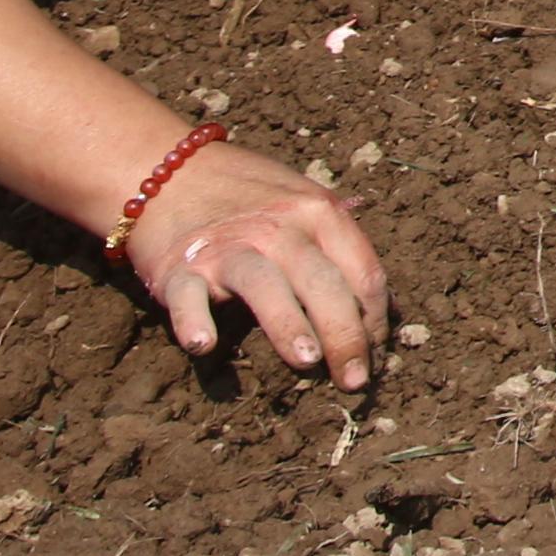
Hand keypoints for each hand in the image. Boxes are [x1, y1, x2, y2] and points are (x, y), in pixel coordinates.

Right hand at [130, 138, 388, 387]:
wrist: (170, 173)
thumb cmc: (249, 197)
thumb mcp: (305, 205)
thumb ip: (341, 249)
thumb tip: (384, 308)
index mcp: (319, 213)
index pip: (363, 271)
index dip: (375, 320)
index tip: (375, 357)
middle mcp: (278, 227)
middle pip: (323, 283)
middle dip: (345, 336)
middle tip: (355, 382)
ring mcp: (228, 246)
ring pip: (266, 285)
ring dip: (289, 325)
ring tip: (307, 362)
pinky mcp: (179, 266)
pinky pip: (188, 295)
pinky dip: (194, 320)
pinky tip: (204, 345)